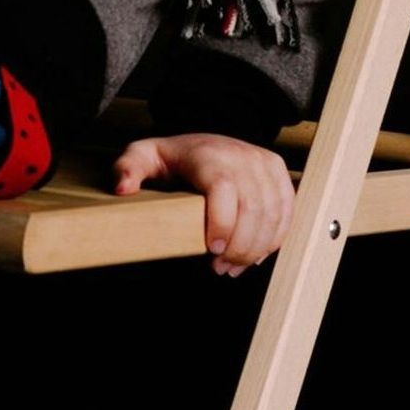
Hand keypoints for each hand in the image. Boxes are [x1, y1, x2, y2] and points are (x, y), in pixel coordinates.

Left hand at [110, 131, 295, 277]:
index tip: (212, 250)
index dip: (222, 222)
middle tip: (220, 268)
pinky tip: (254, 256)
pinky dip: (274, 239)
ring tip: (233, 267)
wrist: (205, 140)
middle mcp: (240, 155)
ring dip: (256, 248)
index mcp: (208, 154)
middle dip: (239, 246)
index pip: (224, 187)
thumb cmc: (173, 156)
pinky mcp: (278, 173)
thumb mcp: (143, 156)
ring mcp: (263, 163)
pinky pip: (286, 211)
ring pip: (273, 212)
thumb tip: (122, 189)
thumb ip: (128, 168)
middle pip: (253, 206)